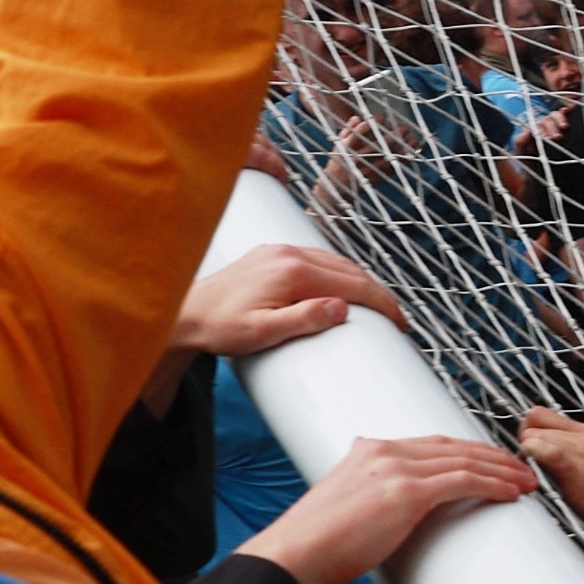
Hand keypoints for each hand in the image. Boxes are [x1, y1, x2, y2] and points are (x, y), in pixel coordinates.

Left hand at [177, 243, 404, 356]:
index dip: (383, 303)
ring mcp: (280, 250)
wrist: (183, 313)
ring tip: (375, 307)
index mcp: (292, 272)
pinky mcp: (272, 253)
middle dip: (377, 293)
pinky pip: (318, 259)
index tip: (400, 323)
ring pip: (336, 262)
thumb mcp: (263, 333)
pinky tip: (342, 289)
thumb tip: (341, 308)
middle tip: (395, 319)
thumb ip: (303, 319)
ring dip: (359, 282)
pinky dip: (339, 274)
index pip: (354, 284)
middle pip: (350, 269)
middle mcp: (289, 253)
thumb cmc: (219, 328)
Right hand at [236, 432, 535, 583]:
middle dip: (492, 457)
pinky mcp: (406, 492)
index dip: (467, 451)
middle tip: (520, 469)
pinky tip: (511, 493)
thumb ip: (370, 503)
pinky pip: (463, 482)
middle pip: (454, 446)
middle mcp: (383, 452)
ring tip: (527, 482)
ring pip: (465, 461)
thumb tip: (387, 522)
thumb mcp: (345, 510)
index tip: (491, 462)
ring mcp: (395, 468)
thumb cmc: (315, 547)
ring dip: (502, 471)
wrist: (293, 556)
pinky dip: (493, 485)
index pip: (432, 444)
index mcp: (368, 452)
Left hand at [517, 404, 583, 557]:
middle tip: (530, 473)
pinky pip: (540, 451)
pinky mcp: (577, 470)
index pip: (539, 415)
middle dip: (523, 446)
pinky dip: (531, 461)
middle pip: (530, 424)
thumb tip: (540, 459)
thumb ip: (570, 458)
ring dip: (524, 458)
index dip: (528, 434)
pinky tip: (539, 482)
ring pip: (530, 436)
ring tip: (536, 482)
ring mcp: (582, 451)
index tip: (531, 458)